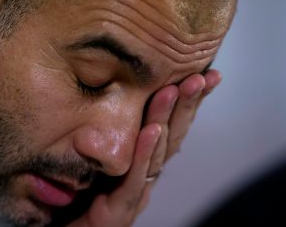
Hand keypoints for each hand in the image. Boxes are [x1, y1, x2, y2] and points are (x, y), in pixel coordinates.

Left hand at [67, 69, 221, 226]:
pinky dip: (146, 152)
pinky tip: (152, 130)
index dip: (191, 100)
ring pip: (159, 152)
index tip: (207, 73)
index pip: (175, 124)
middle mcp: (149, 171)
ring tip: (175, 91)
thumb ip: (117, 126)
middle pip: (173, 134)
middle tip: (199, 77)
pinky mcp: (121, 207)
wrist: (77, 226)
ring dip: (167, 119)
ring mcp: (138, 189)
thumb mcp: (106, 150)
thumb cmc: (91, 189)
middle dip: (187, 104)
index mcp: (148, 156)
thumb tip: (120, 86)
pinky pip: (135, 177)